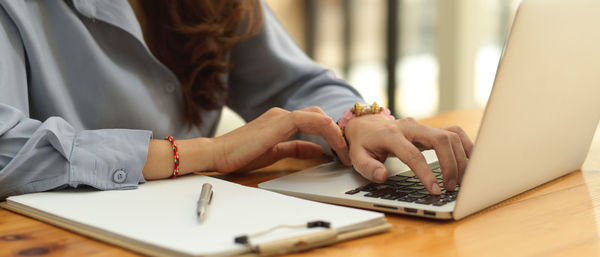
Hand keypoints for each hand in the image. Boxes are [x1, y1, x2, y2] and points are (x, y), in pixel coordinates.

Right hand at [210, 106, 350, 172]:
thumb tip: (317, 150)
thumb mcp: (275, 153)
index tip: (342, 149)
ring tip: (344, 150)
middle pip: (319, 115)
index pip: (314, 121)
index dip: (331, 133)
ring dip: (335, 132)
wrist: (219, 153)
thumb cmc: (241, 154)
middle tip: (347, 151)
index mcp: (281, 121)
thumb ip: (296, 149)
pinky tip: (333, 137)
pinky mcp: (279, 122)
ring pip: (317, 116)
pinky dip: (324, 127)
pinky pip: (308, 120)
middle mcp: (283, 114)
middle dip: (337, 132)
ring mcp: (281, 116)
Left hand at [344, 114, 472, 194]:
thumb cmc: (364, 143)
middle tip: (452, 186)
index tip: (435, 190)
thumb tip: (382, 176)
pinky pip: (454, 133)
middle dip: (451, 164)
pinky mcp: (431, 128)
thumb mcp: (357, 157)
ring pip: (451, 135)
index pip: (413, 154)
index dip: (426, 173)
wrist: (366, 124)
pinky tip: (469, 162)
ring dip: (461, 157)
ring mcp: (423, 125)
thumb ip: (368, 167)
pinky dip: (465, 146)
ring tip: (462, 180)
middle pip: (440, 139)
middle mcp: (411, 127)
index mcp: (392, 135)